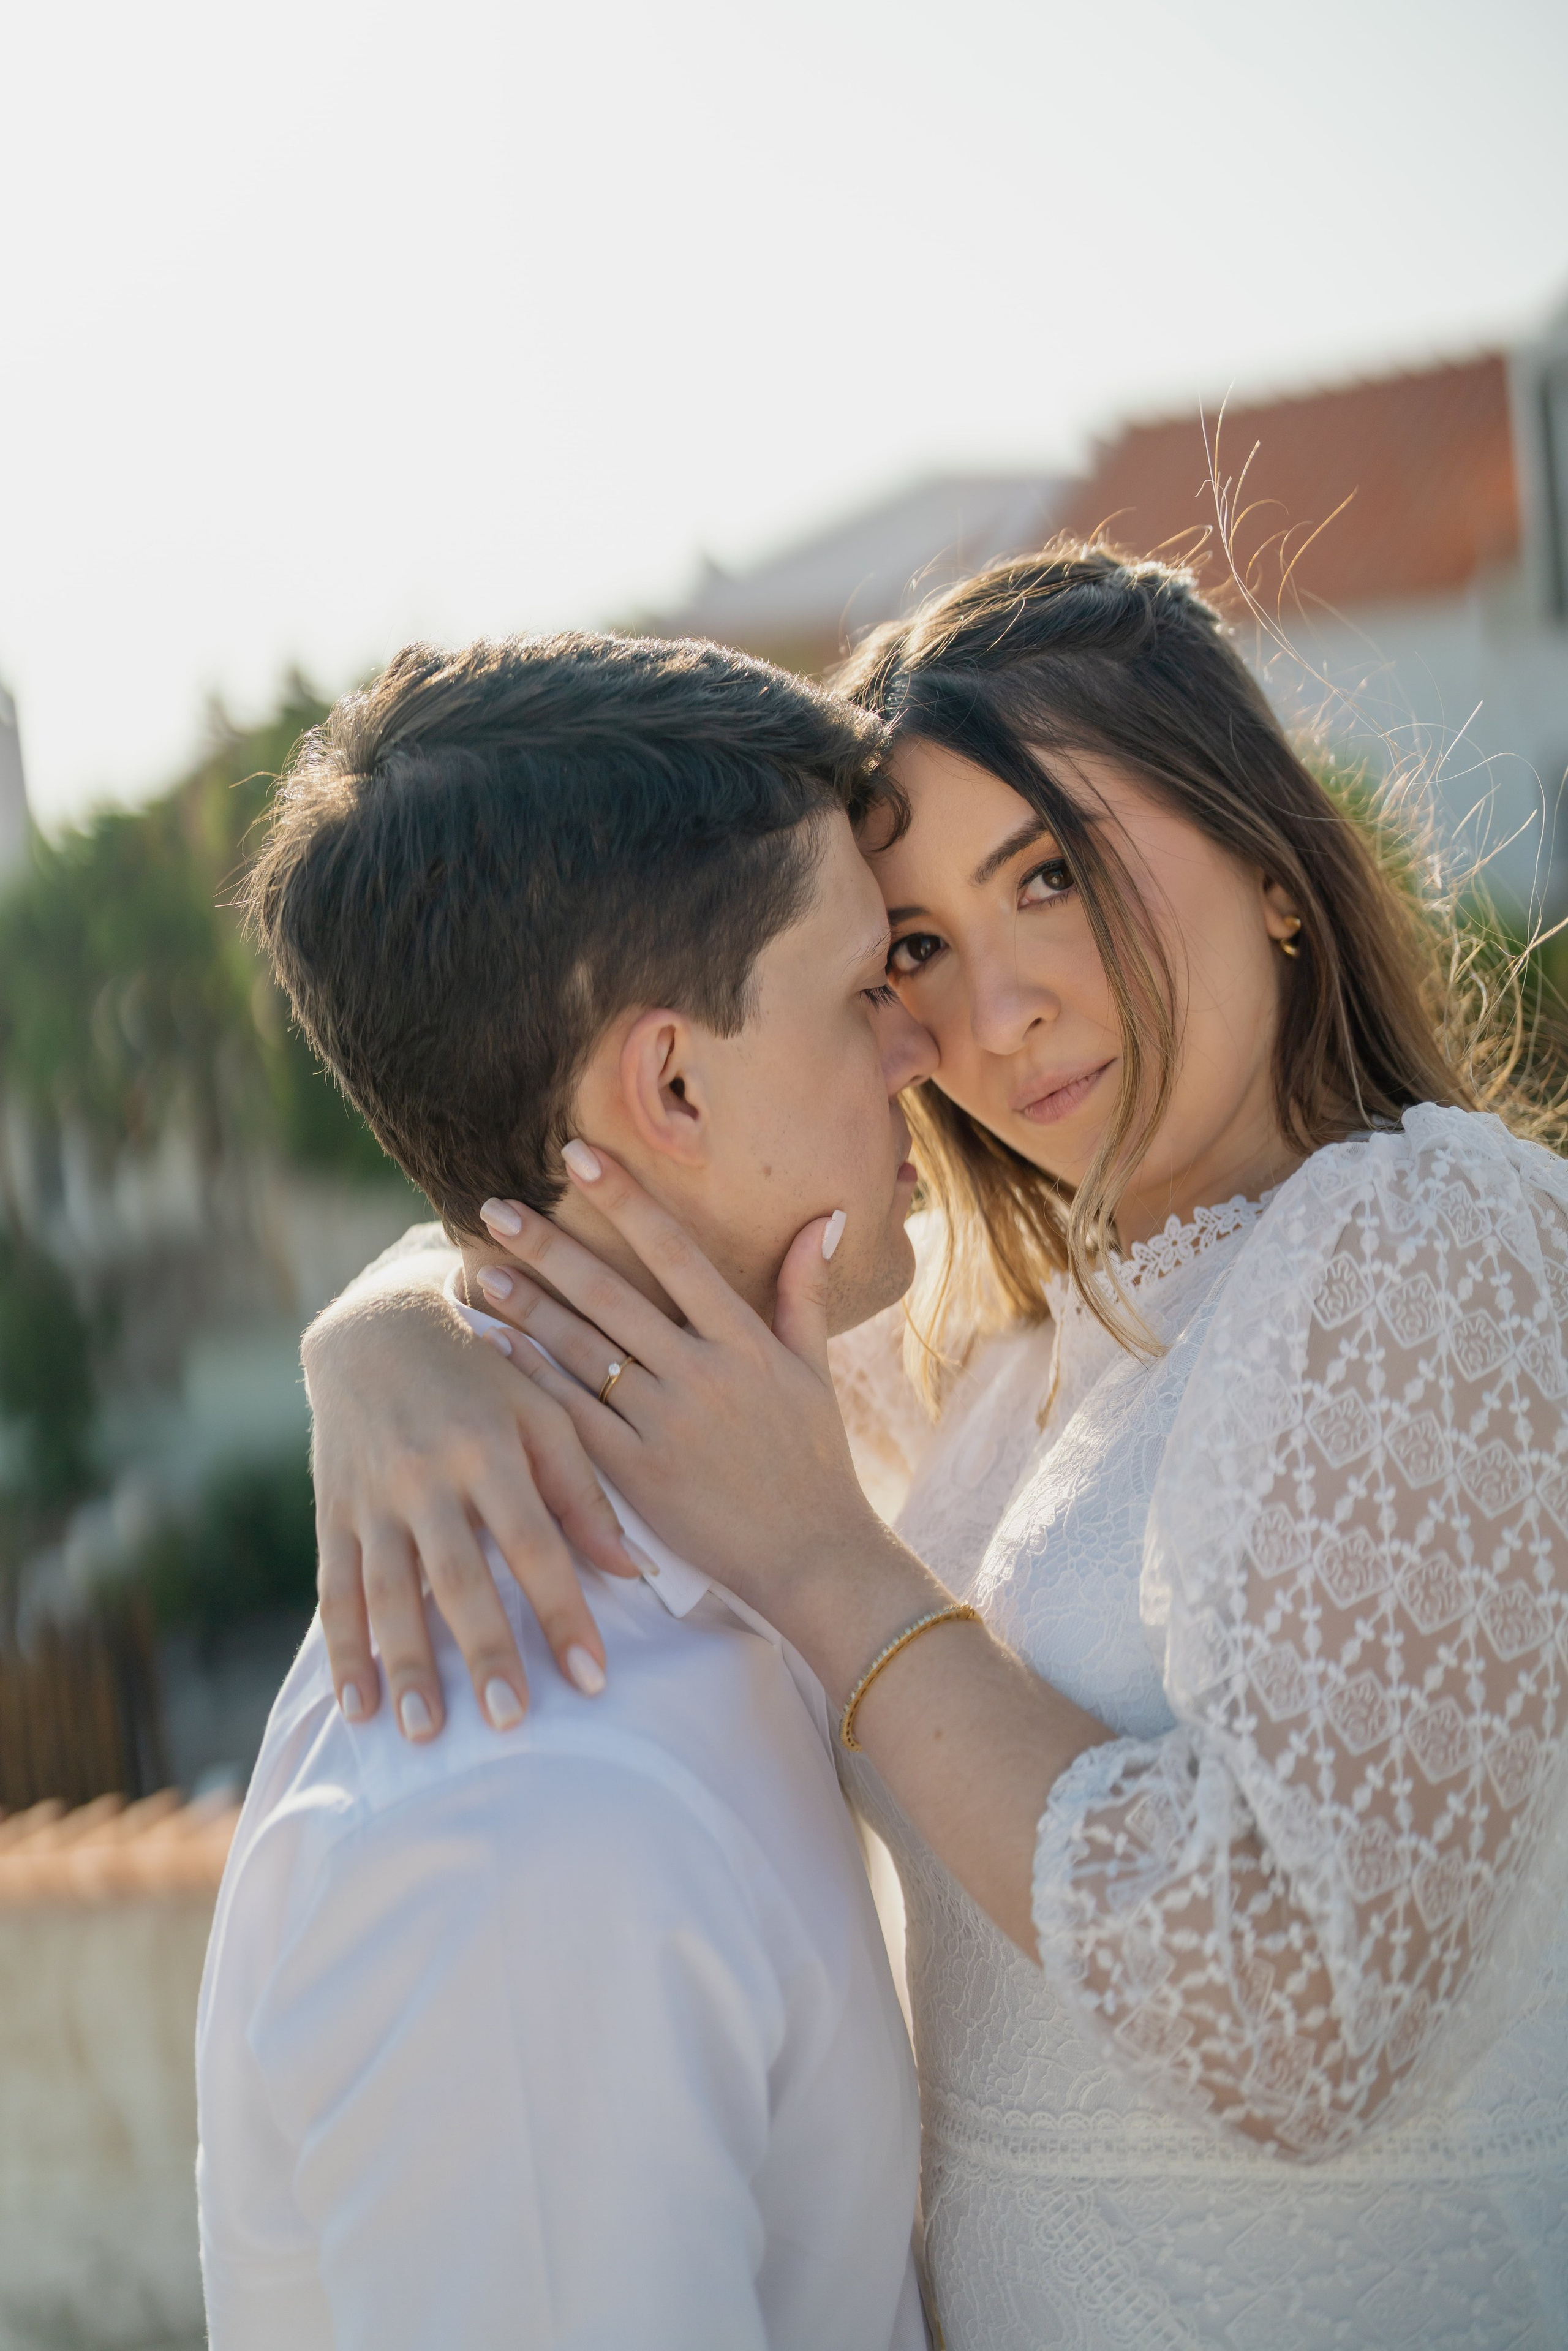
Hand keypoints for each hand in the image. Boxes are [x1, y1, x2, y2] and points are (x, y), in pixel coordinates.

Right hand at [303, 1269, 638, 1739]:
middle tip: (511, 1722)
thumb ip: (584, 1491)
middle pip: (460, 1578)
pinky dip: (344, 1651)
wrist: (378, 1327)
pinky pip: (336, 1590)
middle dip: (485, 1653)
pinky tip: (357, 1707)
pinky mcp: (333, 1511)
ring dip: (406, 1666)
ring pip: (390, 1593)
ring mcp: (374, 1496)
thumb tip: (631, 1570)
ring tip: (425, 1731)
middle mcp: (428, 1475)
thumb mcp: (544, 1410)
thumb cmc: (484, 1374)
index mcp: (492, 1447)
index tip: (591, 1678)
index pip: (535, 1545)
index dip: (562, 1613)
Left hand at [470, 1147, 926, 1698]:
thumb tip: (826, 1217)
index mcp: (745, 1341)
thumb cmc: (817, 1464)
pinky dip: (532, 1379)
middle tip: (494, 1207)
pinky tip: (495, 1346)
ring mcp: (667, 1425)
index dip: (625, 1200)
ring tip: (479, 1269)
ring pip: (583, 1352)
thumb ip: (805, 1292)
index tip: (578, 1156)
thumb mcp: (816, 1371)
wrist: (814, 1559)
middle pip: (612, 1296)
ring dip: (527, 1308)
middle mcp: (703, 1374)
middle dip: (549, 1247)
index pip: (676, 1253)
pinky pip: (573, 1417)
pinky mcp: (639, 1475)